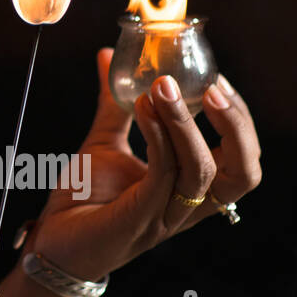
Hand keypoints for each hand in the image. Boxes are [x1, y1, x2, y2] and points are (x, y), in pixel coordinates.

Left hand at [23, 48, 262, 283]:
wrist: (51, 241)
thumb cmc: (82, 197)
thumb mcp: (105, 141)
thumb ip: (114, 103)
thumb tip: (108, 55)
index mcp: (190, 188)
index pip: (241, 159)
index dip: (239, 120)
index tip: (217, 80)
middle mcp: (187, 205)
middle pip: (244, 173)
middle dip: (237, 125)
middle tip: (211, 85)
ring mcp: (166, 216)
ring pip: (203, 172)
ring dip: (187, 124)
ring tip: (161, 87)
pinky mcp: (140, 220)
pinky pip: (163, 176)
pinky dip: (158, 137)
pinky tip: (141, 109)